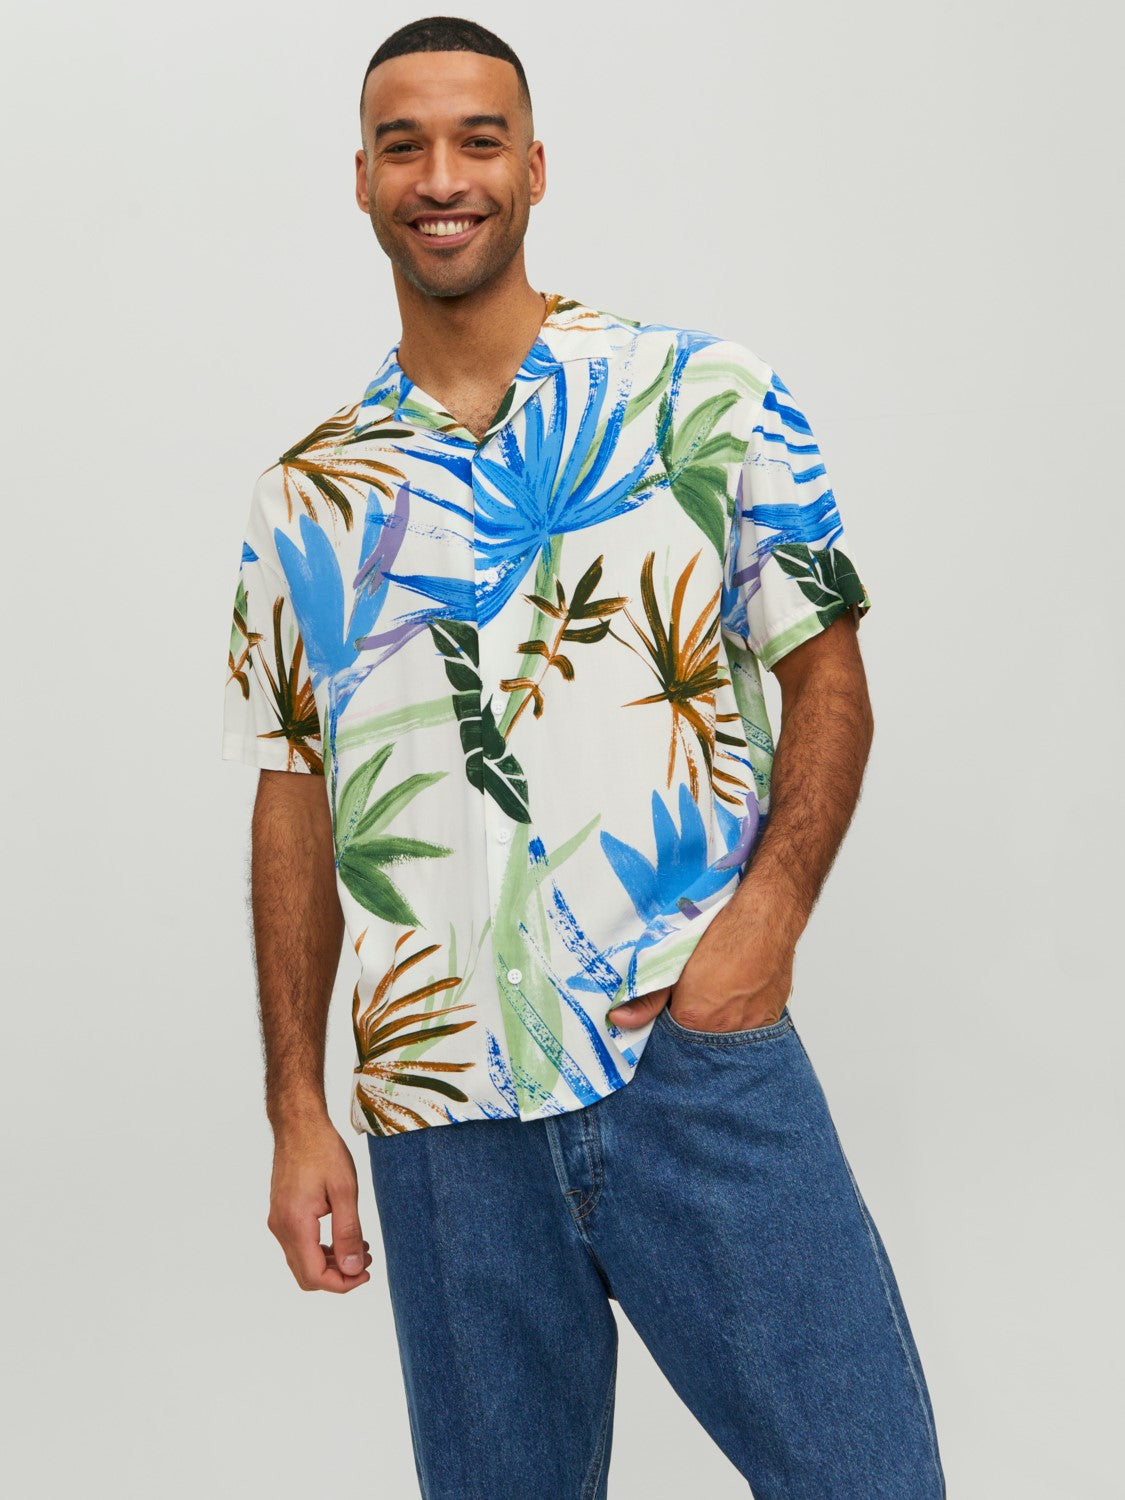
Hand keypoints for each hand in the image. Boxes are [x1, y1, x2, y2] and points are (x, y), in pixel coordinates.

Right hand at [267, 1119, 372, 1292]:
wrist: (299, 1125)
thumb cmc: (322, 1150)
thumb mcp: (345, 1190)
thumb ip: (348, 1232)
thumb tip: (352, 1268)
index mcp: (295, 1224)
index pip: (315, 1276)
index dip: (342, 1284)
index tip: (365, 1273)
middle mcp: (281, 1228)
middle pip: (306, 1275)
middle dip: (338, 1275)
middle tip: (366, 1260)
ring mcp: (279, 1221)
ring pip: (302, 1261)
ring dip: (331, 1262)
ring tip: (360, 1246)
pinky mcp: (282, 1213)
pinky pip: (299, 1244)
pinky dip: (321, 1248)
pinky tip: (342, 1235)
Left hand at [606, 905, 795, 1032]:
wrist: (766, 916)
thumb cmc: (721, 931)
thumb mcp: (673, 957)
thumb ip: (647, 996)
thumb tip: (620, 1018)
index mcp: (694, 1017)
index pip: (669, 1040)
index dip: (666, 1023)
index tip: (668, 1008)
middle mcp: (724, 1029)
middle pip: (698, 1041)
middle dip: (692, 1026)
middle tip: (694, 997)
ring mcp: (752, 1026)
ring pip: (726, 1036)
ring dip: (718, 1024)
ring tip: (717, 996)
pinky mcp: (772, 1019)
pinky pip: (751, 1031)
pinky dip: (741, 1018)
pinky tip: (737, 996)